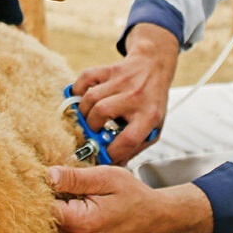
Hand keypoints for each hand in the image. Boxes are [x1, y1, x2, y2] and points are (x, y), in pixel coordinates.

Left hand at [49, 165, 211, 232]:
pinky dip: (67, 219)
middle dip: (54, 198)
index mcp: (82, 223)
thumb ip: (75, 178)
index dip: (44, 190)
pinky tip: (82, 208)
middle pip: (47, 217)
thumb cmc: (130, 194)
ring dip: (61, 208)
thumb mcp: (105, 177)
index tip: (54, 178)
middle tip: (73, 185)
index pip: (44, 208)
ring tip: (82, 197)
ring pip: (53, 224)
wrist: (149, 215)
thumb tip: (48, 175)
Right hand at [71, 23, 179, 163]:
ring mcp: (122, 80)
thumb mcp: (154, 127)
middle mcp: (136, 96)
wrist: (154, 67)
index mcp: (149, 115)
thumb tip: (114, 165)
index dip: (111, 152)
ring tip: (88, 119)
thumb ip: (135, 147)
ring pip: (91, 97)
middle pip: (102, 112)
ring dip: (84, 112)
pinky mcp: (110, 69)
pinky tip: (82, 99)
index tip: (102, 156)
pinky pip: (85, 78)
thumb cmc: (152, 102)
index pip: (128, 139)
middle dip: (91, 128)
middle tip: (90, 134)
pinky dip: (78, 90)